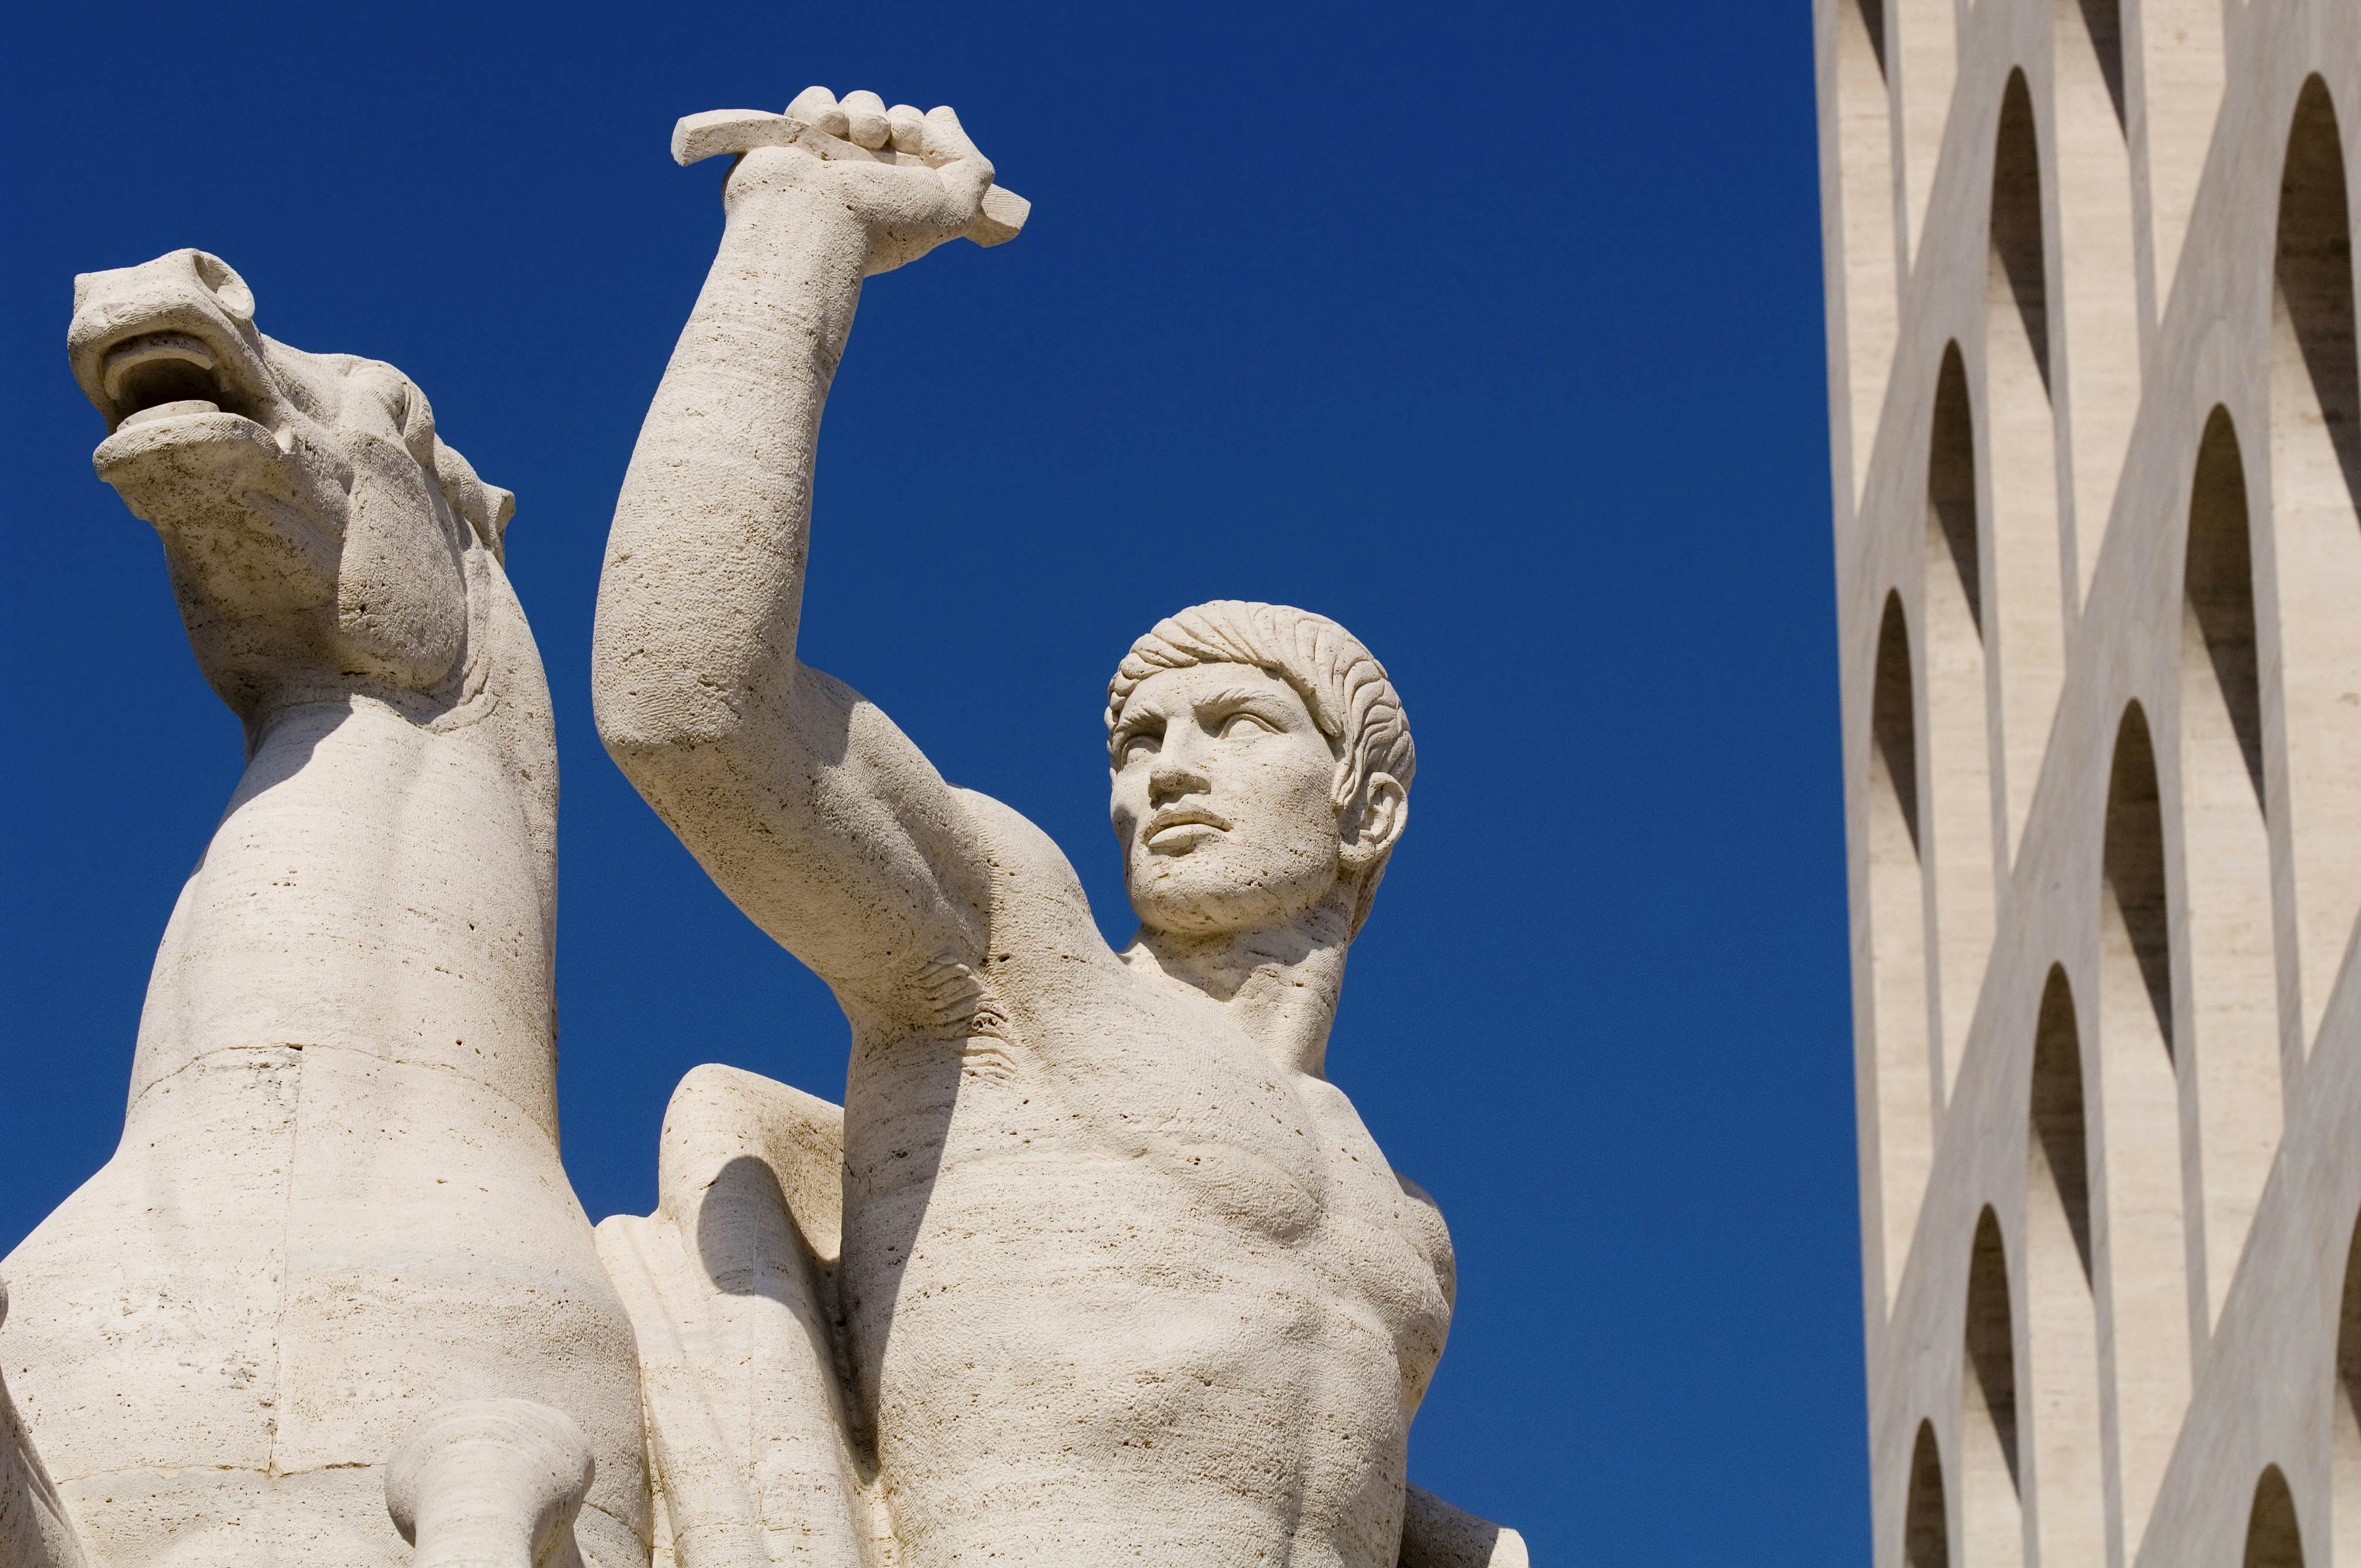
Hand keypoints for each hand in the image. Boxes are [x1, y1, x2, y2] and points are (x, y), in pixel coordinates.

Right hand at [726, 86, 995, 275]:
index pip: (926, 139)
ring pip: (861, 104)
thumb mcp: (953, 206)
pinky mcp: (795, 141)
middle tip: (890, 139)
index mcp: (907, 192)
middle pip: (896, 116)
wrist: (811, 222)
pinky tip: (829, 126)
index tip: (917, 144)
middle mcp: (872, 176)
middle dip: (899, 121)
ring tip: (859, 135)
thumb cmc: (883, 222)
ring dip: (866, 111)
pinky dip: (824, 106)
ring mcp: (833, 157)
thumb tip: (944, 116)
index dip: (926, 133)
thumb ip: (971, 166)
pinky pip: (817, 101)